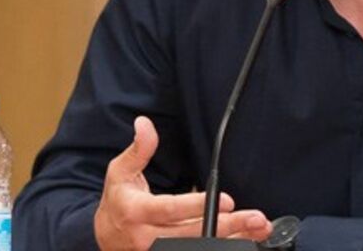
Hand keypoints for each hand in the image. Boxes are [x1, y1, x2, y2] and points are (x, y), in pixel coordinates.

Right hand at [94, 116, 272, 249]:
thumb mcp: (120, 172)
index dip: (198, 206)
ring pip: (199, 248)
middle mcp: (149, 237)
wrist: (103, 239)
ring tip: (258, 230)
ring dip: (232, 240)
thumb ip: (138, 150)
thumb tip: (145, 123)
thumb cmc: (118, 202)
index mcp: (138, 212)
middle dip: (227, 226)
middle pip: (193, 234)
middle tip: (254, 218)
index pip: (171, 209)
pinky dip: (223, 247)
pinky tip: (244, 240)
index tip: (227, 200)